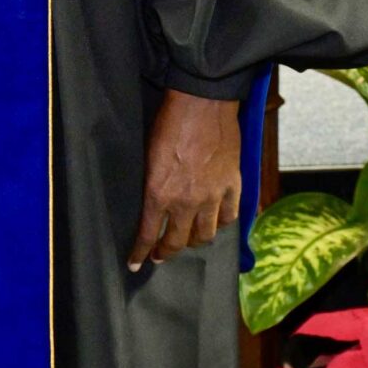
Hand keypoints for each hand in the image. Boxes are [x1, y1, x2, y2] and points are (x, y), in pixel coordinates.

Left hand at [126, 89, 241, 270]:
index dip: (139, 252)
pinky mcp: (232, 186)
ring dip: (193, 241)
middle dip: (165, 252)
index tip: (134, 264)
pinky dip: (221, 223)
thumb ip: (151, 183)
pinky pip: (229, 217)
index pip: (147, 233)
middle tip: (159, 256)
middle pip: (177, 241)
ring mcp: (212, 196)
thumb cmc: (169, 121)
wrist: (203, 103)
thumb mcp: (147, 154)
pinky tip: (215, 222)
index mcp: (159, 193)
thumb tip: (150, 200)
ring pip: (205, 235)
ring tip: (187, 240)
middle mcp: (186, 202)